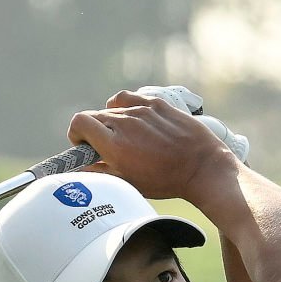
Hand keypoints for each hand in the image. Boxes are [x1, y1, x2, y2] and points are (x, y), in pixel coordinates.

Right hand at [64, 91, 240, 207]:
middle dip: (94, 130)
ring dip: (112, 120)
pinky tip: (136, 119)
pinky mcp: (156, 102)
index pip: (79, 123)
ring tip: (126, 134)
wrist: (202, 168)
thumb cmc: (167, 181)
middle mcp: (125, 123)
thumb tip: (80, 167)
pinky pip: (130, 97)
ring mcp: (141, 110)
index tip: (85, 145)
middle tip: (107, 146)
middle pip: (94, 116)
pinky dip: (126, 106)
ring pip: (112, 107)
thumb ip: (101, 171)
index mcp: (114, 145)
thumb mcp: (130, 183)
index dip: (77, 135)